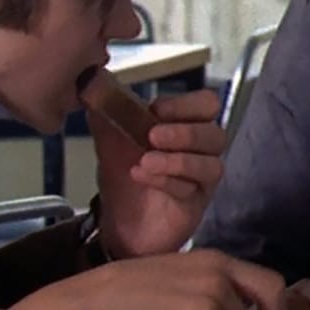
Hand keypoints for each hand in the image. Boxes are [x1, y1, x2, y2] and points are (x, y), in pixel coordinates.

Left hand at [92, 87, 225, 258]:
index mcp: (185, 128)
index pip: (207, 105)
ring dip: (178, 160)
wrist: (116, 224)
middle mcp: (200, 152)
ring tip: (146, 161)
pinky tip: (142, 176)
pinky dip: (167, 181)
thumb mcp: (111, 141)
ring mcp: (200, 181)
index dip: (186, 105)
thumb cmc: (122, 180)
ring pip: (211, 164)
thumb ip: (108, 113)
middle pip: (215, 134)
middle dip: (184, 132)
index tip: (156, 110)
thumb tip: (94, 86)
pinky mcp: (196, 205)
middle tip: (152, 136)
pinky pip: (193, 189)